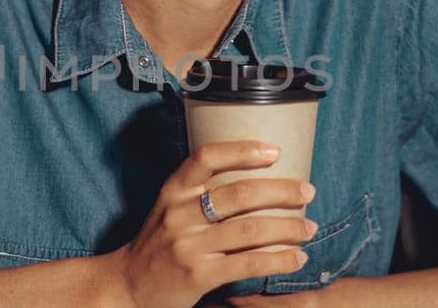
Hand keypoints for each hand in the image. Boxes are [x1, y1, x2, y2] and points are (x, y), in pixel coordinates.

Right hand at [101, 141, 318, 307]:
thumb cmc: (157, 246)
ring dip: (289, 227)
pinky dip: (280, 259)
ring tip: (310, 228)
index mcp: (172, 192)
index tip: (274, 151)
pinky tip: (298, 258)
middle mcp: (179, 215)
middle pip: (240, 193)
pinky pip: (250, 262)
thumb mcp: (168, 210)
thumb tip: (255, 178)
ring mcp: (189, 246)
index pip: (207, 158)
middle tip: (308, 191)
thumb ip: (199, 194)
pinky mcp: (199, 275)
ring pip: (251, 229)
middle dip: (282, 191)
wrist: (127, 287)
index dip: (243, 150)